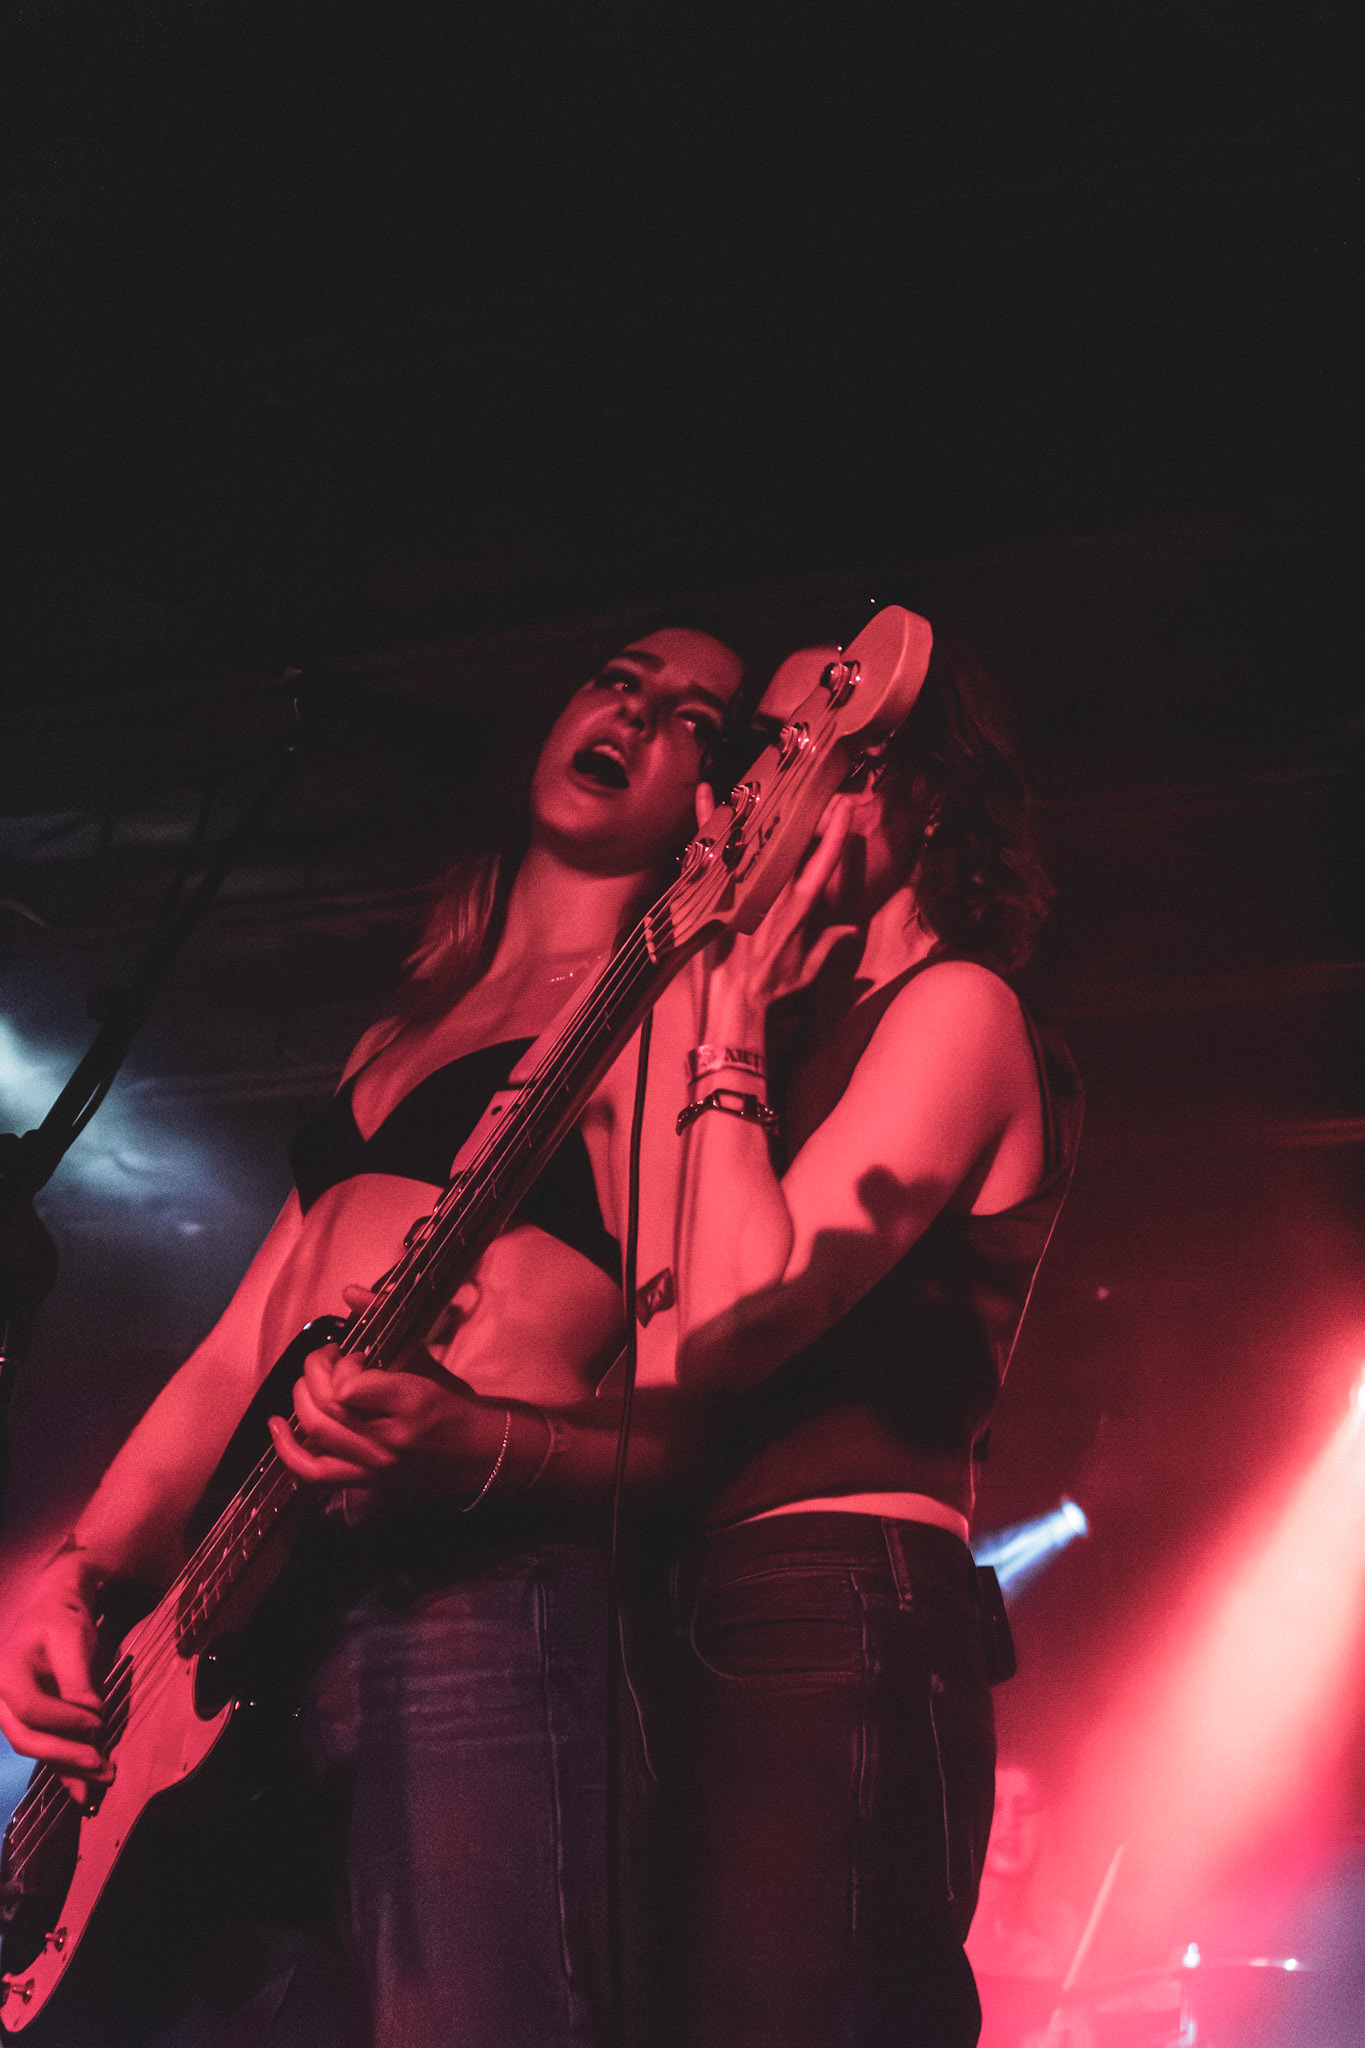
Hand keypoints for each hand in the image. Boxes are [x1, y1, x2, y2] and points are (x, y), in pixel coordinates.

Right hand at [0, 1557, 111, 1803]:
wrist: (55, 1610)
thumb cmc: (62, 1620)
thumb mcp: (72, 1640)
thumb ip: (77, 1680)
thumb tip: (92, 1718)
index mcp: (6, 1673)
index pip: (32, 1709)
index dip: (66, 1720)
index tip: (100, 1721)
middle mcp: (0, 1699)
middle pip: (26, 1737)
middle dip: (65, 1755)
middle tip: (102, 1767)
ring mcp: (9, 1713)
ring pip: (34, 1748)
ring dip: (67, 1767)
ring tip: (101, 1780)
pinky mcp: (27, 1723)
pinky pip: (42, 1748)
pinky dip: (62, 1768)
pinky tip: (81, 1789)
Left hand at [266, 1288, 502, 1503]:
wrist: (476, 1451)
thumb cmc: (452, 1403)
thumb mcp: (422, 1355)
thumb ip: (384, 1320)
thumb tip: (350, 1292)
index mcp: (411, 1404)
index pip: (349, 1387)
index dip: (342, 1365)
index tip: (357, 1355)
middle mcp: (390, 1439)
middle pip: (327, 1407)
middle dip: (314, 1374)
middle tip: (325, 1360)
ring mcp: (376, 1465)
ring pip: (316, 1433)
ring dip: (302, 1400)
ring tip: (309, 1384)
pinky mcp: (365, 1481)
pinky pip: (314, 1473)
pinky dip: (288, 1451)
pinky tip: (278, 1428)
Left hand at [696, 784, 857, 1018]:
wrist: (732, 1001)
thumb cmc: (769, 988)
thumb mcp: (807, 969)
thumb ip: (830, 944)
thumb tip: (851, 931)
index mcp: (800, 906)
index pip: (823, 860)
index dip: (836, 831)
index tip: (845, 804)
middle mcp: (773, 891)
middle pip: (789, 839)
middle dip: (800, 810)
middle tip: (806, 785)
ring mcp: (742, 888)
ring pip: (753, 838)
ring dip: (759, 808)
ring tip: (765, 779)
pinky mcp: (716, 891)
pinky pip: (711, 849)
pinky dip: (708, 821)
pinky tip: (706, 793)